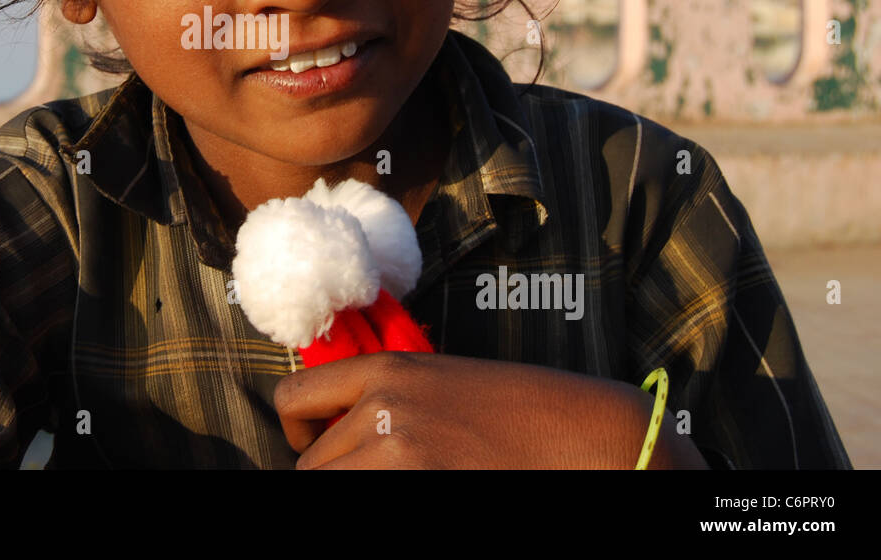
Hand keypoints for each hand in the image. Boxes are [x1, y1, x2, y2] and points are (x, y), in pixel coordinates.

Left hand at [273, 351, 707, 468]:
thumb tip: (339, 431)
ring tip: (406, 482)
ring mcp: (400, 453)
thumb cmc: (520, 409)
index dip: (297, 432)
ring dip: (353, 492)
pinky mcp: (422, 489)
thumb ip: (384, 399)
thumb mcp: (440, 383)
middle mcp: (382, 408)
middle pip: (310, 464)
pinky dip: (376, 509)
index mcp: (386, 370)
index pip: (294, 399)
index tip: (312, 445)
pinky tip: (422, 493)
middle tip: (370, 476)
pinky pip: (368, 508)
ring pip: (330, 487)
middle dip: (332, 474)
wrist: (585, 434)